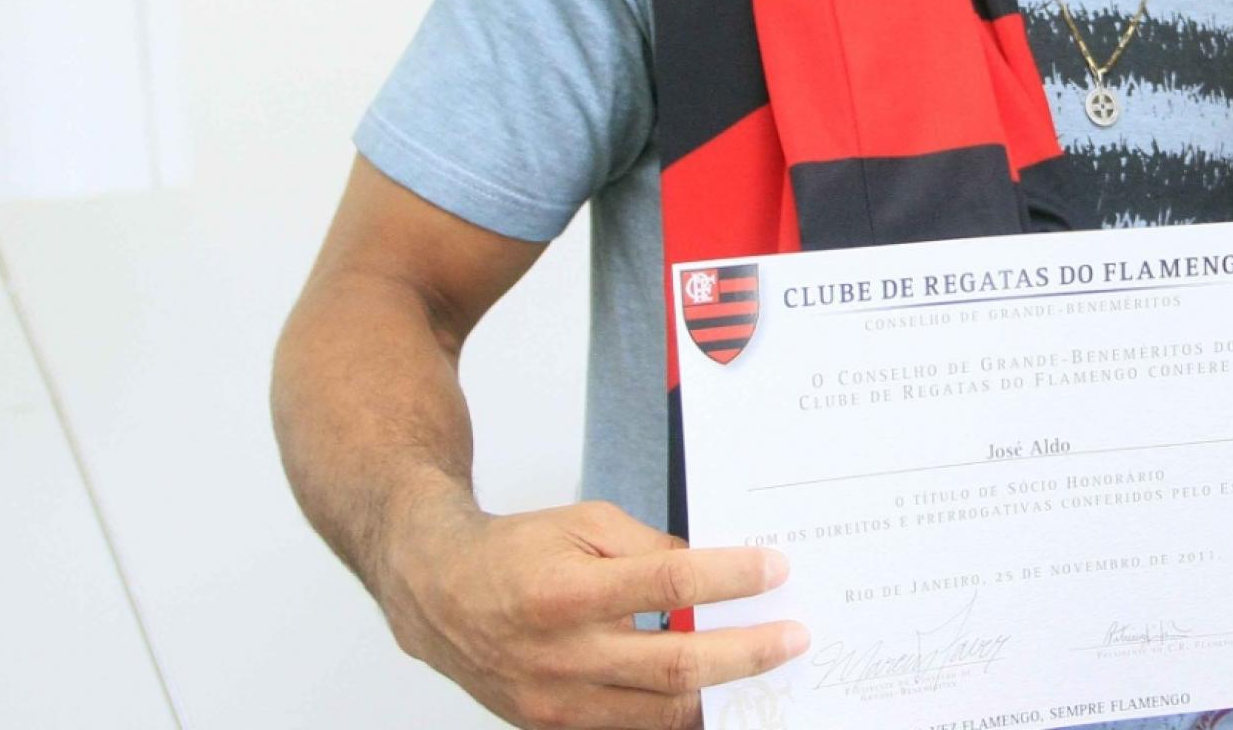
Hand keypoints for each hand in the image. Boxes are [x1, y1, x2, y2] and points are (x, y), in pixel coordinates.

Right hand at [379, 495, 805, 729]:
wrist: (439, 595)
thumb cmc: (516, 551)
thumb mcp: (585, 524)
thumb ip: (652, 547)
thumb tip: (716, 574)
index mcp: (565, 592)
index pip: (668, 585)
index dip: (730, 579)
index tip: (775, 569)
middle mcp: (558, 655)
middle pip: (673, 664)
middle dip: (745, 652)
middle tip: (794, 635)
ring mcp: (554, 701)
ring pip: (659, 712)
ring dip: (721, 692)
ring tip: (766, 666)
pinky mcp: (550, 727)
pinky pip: (630, 727)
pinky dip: (676, 715)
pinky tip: (713, 694)